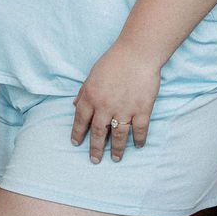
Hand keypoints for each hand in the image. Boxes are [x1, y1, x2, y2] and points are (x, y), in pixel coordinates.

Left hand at [73, 45, 159, 162]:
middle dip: (95, 148)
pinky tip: (137, 146)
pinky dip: (138, 140)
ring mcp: (124, 109)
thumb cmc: (112, 62)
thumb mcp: (91, 76)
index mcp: (90, 97)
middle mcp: (105, 106)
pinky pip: (140, 130)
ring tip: (115, 158)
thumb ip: (83, 92)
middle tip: (94, 160)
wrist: (136, 55)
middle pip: (98, 132)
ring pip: (119, 135)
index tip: (76, 144)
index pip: (80, 120)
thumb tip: (74, 106)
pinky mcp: (142, 110)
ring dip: (116, 149)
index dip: (78, 133)